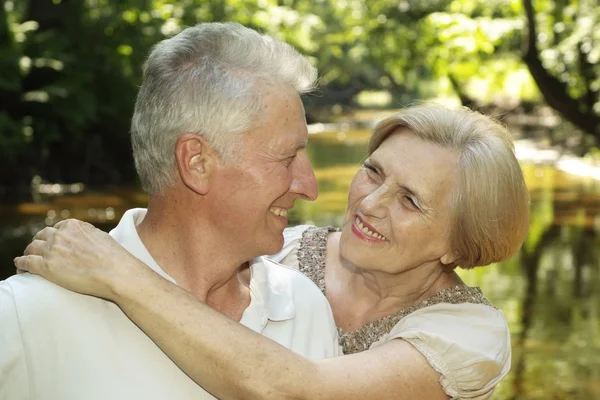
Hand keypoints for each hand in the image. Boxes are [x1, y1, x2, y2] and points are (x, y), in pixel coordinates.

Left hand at [14, 219, 140, 299]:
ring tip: (26, 259)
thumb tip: (85, 239)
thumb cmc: (114, 258)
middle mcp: (60, 235)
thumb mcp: (101, 237)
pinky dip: (21, 264)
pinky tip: (20, 266)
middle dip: (38, 242)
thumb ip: (87, 235)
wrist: (116, 272)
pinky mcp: (45, 266)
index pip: (56, 228)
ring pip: (31, 248)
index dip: (52, 236)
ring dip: (28, 252)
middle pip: (41, 236)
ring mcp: (51, 250)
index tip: (51, 242)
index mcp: (74, 226)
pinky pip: (26, 262)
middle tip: (38, 250)